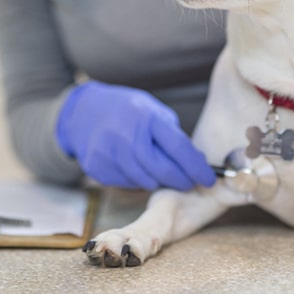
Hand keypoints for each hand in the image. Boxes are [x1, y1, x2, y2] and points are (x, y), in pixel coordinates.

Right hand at [55, 81, 216, 190]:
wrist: (83, 112)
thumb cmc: (126, 111)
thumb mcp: (152, 110)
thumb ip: (172, 134)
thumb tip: (196, 162)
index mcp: (145, 116)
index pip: (178, 147)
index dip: (197, 166)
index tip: (210, 178)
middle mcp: (126, 135)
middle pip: (162, 169)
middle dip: (181, 180)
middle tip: (190, 182)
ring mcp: (109, 153)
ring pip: (145, 181)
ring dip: (159, 180)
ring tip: (163, 173)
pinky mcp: (98, 168)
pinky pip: (127, 183)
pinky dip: (138, 179)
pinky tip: (137, 168)